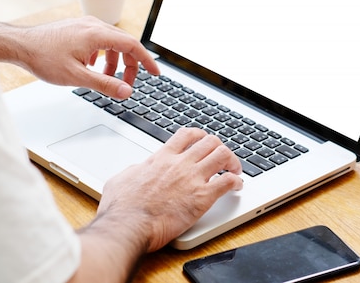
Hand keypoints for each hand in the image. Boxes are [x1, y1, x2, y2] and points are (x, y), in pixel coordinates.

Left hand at [0, 17, 159, 98]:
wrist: (19, 44)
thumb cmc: (43, 57)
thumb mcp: (77, 77)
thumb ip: (105, 84)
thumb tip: (126, 91)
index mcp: (97, 33)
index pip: (133, 45)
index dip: (147, 61)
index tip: (155, 73)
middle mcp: (93, 24)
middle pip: (124, 43)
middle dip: (129, 65)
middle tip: (127, 84)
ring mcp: (84, 24)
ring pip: (111, 42)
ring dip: (113, 62)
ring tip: (104, 78)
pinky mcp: (77, 28)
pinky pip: (98, 40)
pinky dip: (101, 55)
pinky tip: (89, 67)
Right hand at [96, 127, 242, 251]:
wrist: (129, 224)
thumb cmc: (122, 207)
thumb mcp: (122, 178)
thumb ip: (135, 171)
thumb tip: (137, 170)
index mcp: (161, 158)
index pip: (186, 135)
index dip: (199, 135)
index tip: (203, 141)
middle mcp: (180, 164)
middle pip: (209, 142)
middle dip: (219, 147)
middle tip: (222, 158)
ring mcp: (192, 179)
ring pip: (222, 155)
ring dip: (232, 161)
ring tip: (234, 169)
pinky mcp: (202, 197)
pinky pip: (228, 182)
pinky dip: (236, 182)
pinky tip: (237, 187)